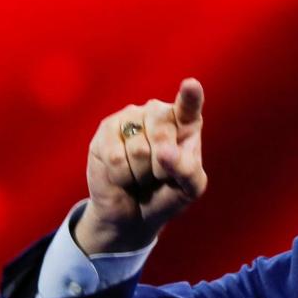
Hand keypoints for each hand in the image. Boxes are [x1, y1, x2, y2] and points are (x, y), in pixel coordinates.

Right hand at [77, 78, 206, 253]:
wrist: (133, 212)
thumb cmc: (167, 194)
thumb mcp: (189, 189)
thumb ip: (188, 171)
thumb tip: (165, 152)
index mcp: (186, 124)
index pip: (189, 107)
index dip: (189, 97)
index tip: (191, 85)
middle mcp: (158, 113)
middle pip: (162, 135)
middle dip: (162, 167)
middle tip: (159, 175)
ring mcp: (130, 117)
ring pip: (139, 150)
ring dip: (142, 174)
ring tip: (141, 175)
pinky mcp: (106, 129)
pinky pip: (116, 157)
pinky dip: (123, 176)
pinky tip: (123, 175)